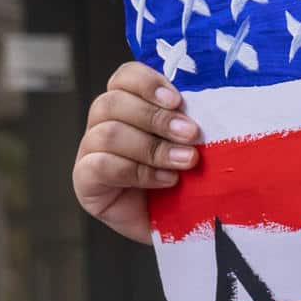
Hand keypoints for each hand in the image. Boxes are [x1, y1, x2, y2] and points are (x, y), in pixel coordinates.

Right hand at [73, 62, 198, 244]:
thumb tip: (215, 102)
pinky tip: (166, 180)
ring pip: (107, 133)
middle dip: (156, 118)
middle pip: (113, 102)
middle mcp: (104, 123)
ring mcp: (91, 152)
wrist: (188, 223)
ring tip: (186, 161)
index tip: (178, 100)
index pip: (125, 77)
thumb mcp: (199, 144)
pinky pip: (101, 166)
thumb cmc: (194, 178)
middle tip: (191, 134)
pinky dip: (138, 172)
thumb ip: (194, 121)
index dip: (148, 83)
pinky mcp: (85, 182)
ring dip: (152, 147)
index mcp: (131, 104)